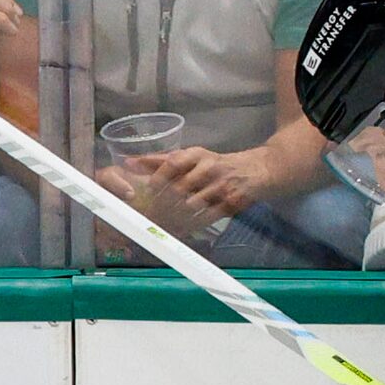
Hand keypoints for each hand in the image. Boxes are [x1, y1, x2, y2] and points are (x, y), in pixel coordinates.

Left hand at [140, 144, 275, 226]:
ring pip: (191, 206)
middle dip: (163, 204)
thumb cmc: (217, 164)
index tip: (148, 192)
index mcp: (197, 155)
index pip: (174, 163)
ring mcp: (221, 186)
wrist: (256, 171)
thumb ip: (161, 160)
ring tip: (162, 226)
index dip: (159, 178)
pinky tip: (181, 230)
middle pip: (180, 188)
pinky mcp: (230, 203)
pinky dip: (191, 226)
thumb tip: (128, 162)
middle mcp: (209, 168)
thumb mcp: (192, 156)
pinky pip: (206, 218)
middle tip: (150, 216)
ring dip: (175, 218)